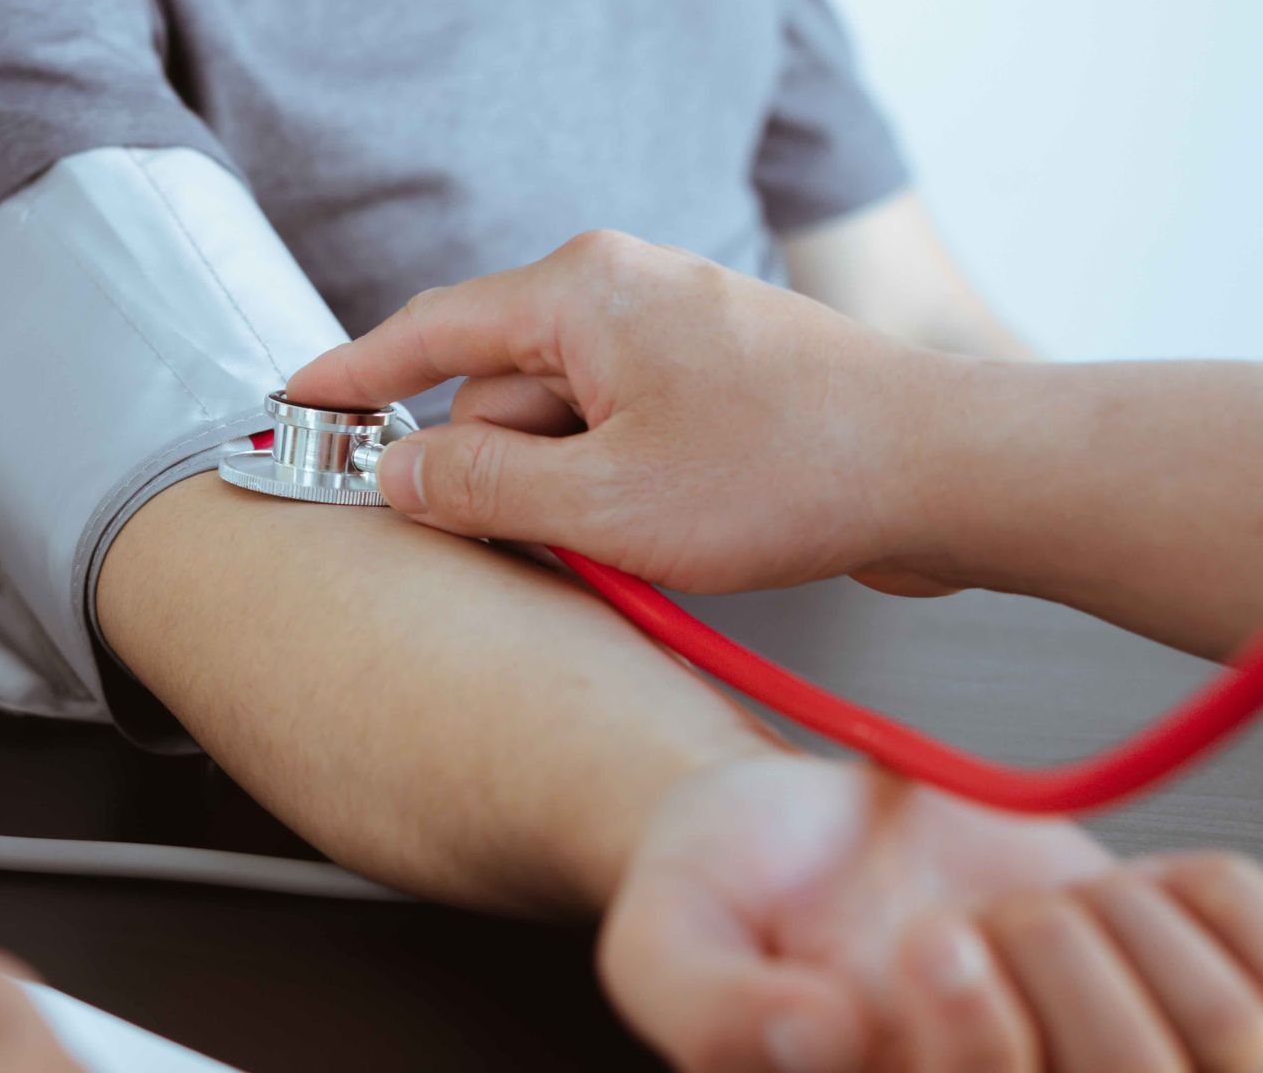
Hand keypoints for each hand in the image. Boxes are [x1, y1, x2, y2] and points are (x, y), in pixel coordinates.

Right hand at [288, 230, 958, 593]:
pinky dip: (616, 486)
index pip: (425, 332)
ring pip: (560, 424)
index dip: (347, 380)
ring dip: (573, 492)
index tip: (288, 406)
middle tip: (565, 534)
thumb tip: (395, 469)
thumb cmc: (788, 471)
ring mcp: (668, 331)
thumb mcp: (603, 502)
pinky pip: (616, 432)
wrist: (947, 469)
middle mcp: (618, 289)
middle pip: (496, 392)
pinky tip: (673, 526)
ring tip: (649, 534)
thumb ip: (476, 485)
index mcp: (579, 292)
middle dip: (506, 473)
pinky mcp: (707, 377)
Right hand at [604, 756, 1262, 1070]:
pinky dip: (1203, 895)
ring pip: (1230, 1042)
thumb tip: (816, 1043)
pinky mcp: (1177, 998)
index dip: (985, 1047)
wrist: (786, 825)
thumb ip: (709, 1006)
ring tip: (1034, 903)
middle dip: (1059, 975)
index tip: (928, 939)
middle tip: (965, 916)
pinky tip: (1111, 887)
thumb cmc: (727, 889)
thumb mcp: (667, 937)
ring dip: (1129, 935)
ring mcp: (1111, 1066)